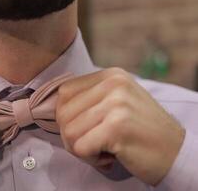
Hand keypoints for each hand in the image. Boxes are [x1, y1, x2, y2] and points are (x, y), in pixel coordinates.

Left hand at [57, 68, 184, 184]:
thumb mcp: (118, 102)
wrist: (177, 152)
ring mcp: (116, 104)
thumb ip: (90, 98)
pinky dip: (90, 159)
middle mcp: (113, 84)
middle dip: (71, 136)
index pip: (64, 93)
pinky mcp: (117, 127)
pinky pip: (80, 148)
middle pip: (62, 113)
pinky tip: (108, 158)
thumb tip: (57, 107)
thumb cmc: (142, 130)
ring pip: (68, 132)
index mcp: (111, 75)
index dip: (66, 116)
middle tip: (93, 144)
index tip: (86, 129)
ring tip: (102, 150)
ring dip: (80, 149)